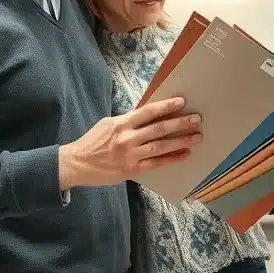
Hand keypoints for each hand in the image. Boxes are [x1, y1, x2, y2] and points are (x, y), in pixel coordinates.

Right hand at [58, 96, 201, 188]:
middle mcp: (128, 138)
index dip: (166, 106)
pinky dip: (172, 159)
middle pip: (159, 128)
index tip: (182, 102)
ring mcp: (131, 155)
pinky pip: (156, 164)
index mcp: (122, 123)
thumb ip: (128, 121)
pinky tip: (185, 154)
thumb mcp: (108, 124)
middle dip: (180, 123)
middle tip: (197, 119)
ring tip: (197, 137)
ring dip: (181, 141)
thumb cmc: (92, 141)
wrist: (77, 164)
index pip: (148, 112)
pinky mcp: (132, 170)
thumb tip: (149, 115)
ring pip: (161, 146)